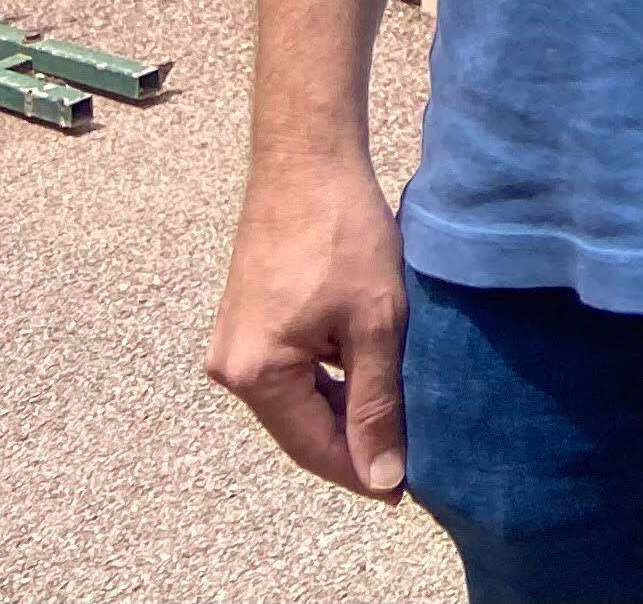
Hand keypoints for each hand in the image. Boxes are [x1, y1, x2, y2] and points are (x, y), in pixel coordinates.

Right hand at [207, 155, 410, 497]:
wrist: (309, 155)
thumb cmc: (344, 231)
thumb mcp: (374, 321)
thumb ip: (376, 401)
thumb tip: (381, 476)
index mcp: (254, 375)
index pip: (314, 447)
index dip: (362, 468)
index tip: (406, 488)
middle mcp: (231, 366)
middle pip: (301, 423)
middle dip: (355, 437)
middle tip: (410, 448)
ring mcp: (236, 339)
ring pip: (299, 393)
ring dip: (345, 401)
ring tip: (399, 408)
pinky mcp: (249, 315)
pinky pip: (292, 364)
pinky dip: (330, 370)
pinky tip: (370, 363)